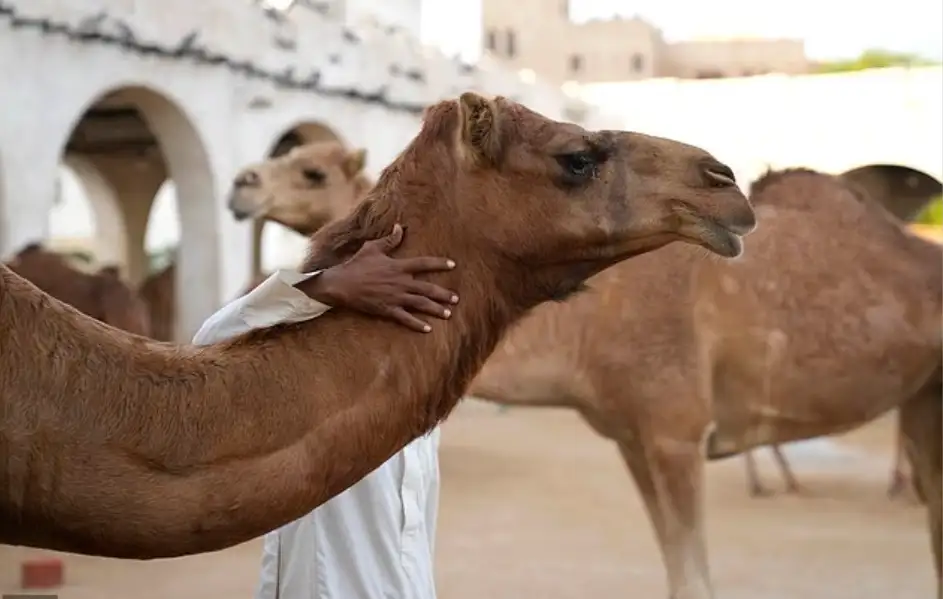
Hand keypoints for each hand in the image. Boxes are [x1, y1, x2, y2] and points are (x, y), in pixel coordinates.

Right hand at [300, 224, 459, 331]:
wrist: (341, 284)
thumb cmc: (356, 264)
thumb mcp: (372, 248)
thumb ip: (389, 240)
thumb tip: (400, 227)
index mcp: (398, 266)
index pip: (424, 263)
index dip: (439, 264)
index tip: (453, 265)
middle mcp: (400, 282)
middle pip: (428, 288)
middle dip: (444, 294)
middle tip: (456, 299)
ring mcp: (395, 297)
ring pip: (420, 304)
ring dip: (436, 309)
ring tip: (448, 314)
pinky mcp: (387, 310)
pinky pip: (405, 318)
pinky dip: (417, 324)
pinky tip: (428, 329)